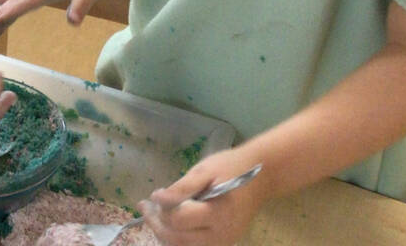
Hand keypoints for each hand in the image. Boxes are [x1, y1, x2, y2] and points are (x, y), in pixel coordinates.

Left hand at [141, 149, 268, 245]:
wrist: (260, 177)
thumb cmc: (231, 167)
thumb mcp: (204, 170)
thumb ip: (181, 187)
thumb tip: (157, 199)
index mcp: (218, 213)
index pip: (178, 220)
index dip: (160, 209)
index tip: (153, 194)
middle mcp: (221, 235)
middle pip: (177, 239)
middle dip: (156, 224)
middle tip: (145, 206)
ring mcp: (223, 242)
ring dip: (165, 234)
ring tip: (154, 214)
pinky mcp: (223, 243)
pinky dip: (178, 238)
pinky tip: (170, 223)